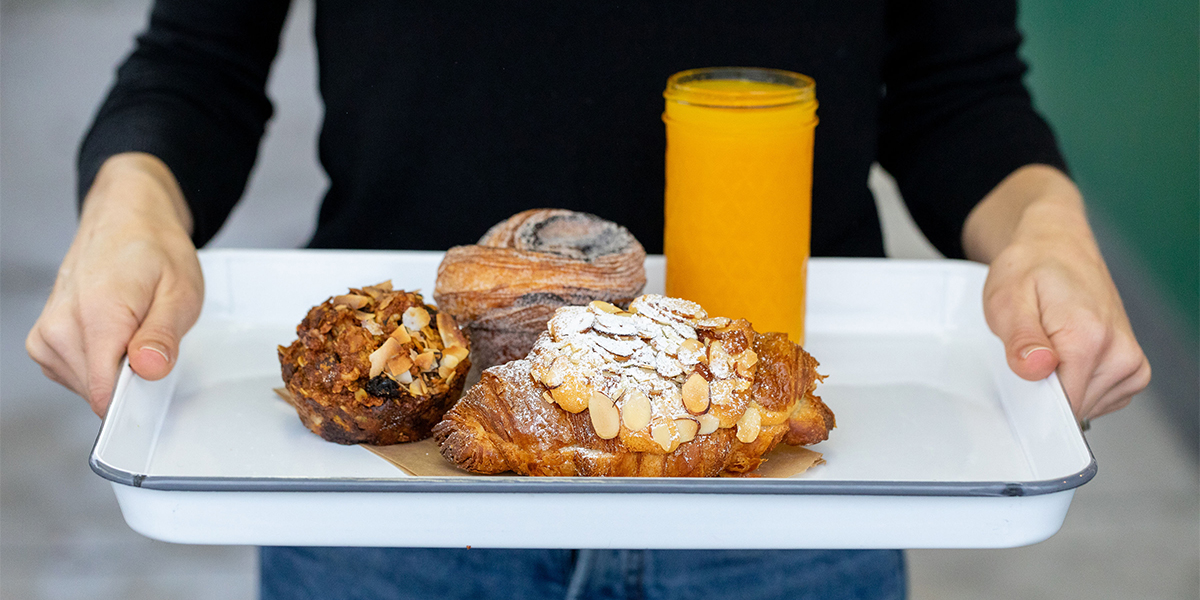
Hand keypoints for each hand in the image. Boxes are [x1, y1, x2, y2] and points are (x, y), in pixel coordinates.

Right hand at [26, 153, 203, 416]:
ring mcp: (46, 334)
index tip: (153, 379)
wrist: (124, 220)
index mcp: (96, 313)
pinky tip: (112, 334)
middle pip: (97, 392)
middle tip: (149, 338)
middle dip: (130, 379)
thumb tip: (148, 369)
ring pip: (86, 387)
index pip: (104, 391)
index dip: (137, 398)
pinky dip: (99, 364)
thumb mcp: (181, 292)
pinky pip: (74, 376)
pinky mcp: (43, 341)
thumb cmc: (154, 251)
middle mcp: (61, 325)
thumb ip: (163, 336)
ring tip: (131, 328)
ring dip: (115, 369)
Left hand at [963, 165, 1149, 421]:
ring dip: (1062, 385)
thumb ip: (1020, 339)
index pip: (1063, 406)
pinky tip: (1068, 355)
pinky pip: (1102, 399)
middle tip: (1032, 350)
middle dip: (1045, 391)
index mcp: (1089, 337)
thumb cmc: (1030, 269)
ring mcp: (1131, 362)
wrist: (1056, 246)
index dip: (1034, 402)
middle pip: (1074, 408)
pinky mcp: (1133, 368)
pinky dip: (1079, 385)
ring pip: (1087, 406)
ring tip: (1051, 345)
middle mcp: (1120, 352)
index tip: (1021, 379)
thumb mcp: (1007, 299)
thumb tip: (1038, 369)